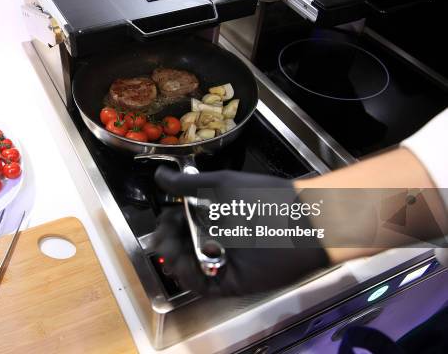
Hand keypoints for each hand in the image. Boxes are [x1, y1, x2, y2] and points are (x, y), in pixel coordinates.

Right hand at [152, 166, 328, 296]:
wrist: (300, 221)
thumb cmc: (262, 198)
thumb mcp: (221, 185)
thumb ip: (187, 184)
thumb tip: (160, 175)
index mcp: (216, 215)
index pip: (183, 223)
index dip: (169, 223)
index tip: (164, 220)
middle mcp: (218, 239)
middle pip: (182, 246)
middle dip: (168, 242)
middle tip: (163, 238)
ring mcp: (225, 262)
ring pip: (189, 267)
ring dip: (174, 260)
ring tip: (171, 250)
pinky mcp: (232, 281)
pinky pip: (203, 284)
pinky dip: (188, 277)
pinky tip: (182, 264)